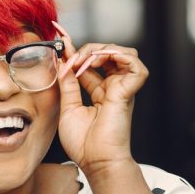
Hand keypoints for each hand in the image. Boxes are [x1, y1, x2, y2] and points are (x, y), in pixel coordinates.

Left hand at [52, 21, 148, 175]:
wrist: (95, 161)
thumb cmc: (83, 143)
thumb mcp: (68, 108)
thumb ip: (67, 85)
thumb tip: (61, 63)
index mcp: (100, 92)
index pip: (90, 62)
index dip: (75, 47)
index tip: (59, 32)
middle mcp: (113, 87)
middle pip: (107, 52)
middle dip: (86, 49)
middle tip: (69, 60)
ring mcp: (123, 89)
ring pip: (123, 52)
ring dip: (101, 50)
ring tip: (83, 62)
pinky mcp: (129, 92)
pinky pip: (136, 64)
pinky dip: (117, 56)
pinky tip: (98, 63)